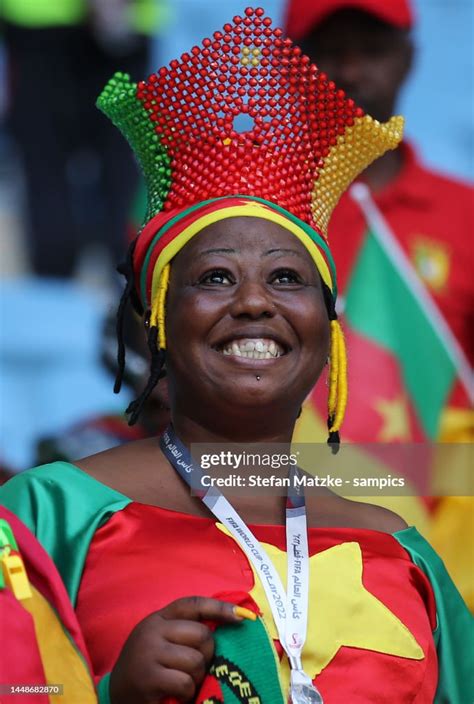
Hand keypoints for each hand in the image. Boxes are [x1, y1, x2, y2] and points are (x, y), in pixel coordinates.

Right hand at [109, 596, 249, 702]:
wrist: (117, 695)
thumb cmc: (148, 668)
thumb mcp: (162, 641)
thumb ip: (184, 630)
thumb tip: (227, 623)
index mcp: (158, 618)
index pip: (193, 604)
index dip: (219, 608)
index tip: (243, 616)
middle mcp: (151, 630)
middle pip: (202, 635)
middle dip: (207, 655)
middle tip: (196, 668)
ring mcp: (148, 653)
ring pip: (196, 661)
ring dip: (196, 678)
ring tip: (182, 683)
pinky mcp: (149, 678)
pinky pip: (185, 682)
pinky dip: (186, 693)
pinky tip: (175, 695)